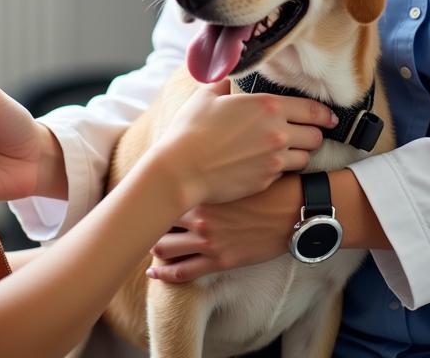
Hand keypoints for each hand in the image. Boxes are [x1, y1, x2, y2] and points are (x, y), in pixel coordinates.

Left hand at [147, 174, 301, 281]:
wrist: (293, 211)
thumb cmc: (267, 185)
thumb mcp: (238, 167)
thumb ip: (212, 164)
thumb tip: (195, 154)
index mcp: (203, 191)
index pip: (164, 193)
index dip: (150, 195)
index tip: (140, 194)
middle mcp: (200, 217)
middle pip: (160, 220)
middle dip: (147, 222)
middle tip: (136, 222)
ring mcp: (208, 241)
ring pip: (166, 248)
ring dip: (153, 246)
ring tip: (144, 245)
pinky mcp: (219, 261)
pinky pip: (183, 272)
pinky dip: (165, 274)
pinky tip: (155, 274)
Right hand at [154, 81, 334, 209]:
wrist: (181, 170)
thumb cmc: (191, 130)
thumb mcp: (207, 96)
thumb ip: (225, 80)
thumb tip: (228, 65)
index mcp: (267, 106)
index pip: (312, 109)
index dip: (324, 114)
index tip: (328, 116)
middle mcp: (278, 133)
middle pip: (316, 136)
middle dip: (313, 133)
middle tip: (306, 132)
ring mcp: (274, 160)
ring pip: (306, 157)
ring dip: (300, 153)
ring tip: (288, 149)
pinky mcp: (267, 181)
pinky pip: (286, 174)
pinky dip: (282, 169)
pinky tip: (268, 163)